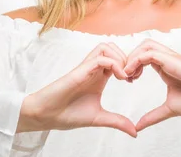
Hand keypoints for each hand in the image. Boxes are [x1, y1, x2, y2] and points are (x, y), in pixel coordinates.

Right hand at [19, 42, 136, 136]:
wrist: (45, 117)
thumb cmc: (67, 114)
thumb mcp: (99, 118)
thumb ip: (117, 122)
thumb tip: (135, 133)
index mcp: (100, 77)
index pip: (118, 58)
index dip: (130, 65)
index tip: (134, 80)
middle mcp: (94, 69)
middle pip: (113, 48)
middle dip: (128, 58)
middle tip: (133, 76)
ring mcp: (86, 68)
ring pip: (106, 47)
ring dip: (120, 57)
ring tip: (125, 76)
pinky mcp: (80, 71)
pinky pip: (100, 58)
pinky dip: (114, 64)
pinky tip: (119, 78)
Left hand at [124, 40, 180, 130]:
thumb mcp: (168, 109)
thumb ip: (153, 116)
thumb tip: (138, 126)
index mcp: (167, 67)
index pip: (145, 55)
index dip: (133, 64)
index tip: (128, 80)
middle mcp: (168, 59)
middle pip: (144, 45)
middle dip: (131, 56)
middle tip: (125, 75)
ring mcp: (171, 58)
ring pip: (146, 45)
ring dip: (133, 56)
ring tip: (127, 74)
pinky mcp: (172, 60)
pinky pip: (149, 53)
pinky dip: (137, 60)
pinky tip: (132, 74)